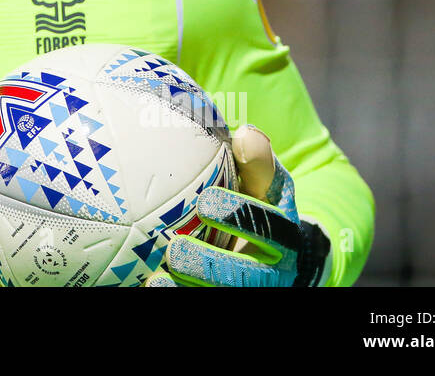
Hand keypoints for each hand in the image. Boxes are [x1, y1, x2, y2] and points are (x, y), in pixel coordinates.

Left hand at [145, 125, 330, 286]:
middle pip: (244, 276)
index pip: (268, 227)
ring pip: (224, 291)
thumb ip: (258, 163)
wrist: (279, 256)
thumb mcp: (268, 185)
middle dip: (210, 264)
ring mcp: (250, 288)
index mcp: (284, 237)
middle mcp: (272, 272)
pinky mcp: (226, 293)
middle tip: (176, 249)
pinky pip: (201, 299)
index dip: (238, 217)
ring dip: (189, 287)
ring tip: (158, 278)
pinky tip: (150, 285)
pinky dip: (176, 294)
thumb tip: (247, 134)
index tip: (206, 202)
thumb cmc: (262, 207)